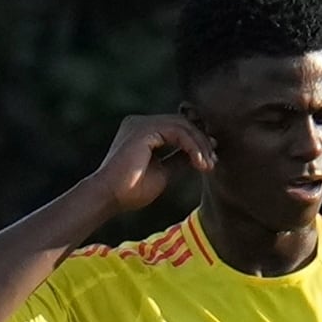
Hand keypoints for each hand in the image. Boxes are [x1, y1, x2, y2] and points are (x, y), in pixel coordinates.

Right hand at [93, 113, 213, 212]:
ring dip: (199, 146)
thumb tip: (198, 153)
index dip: (197, 140)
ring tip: (208, 165)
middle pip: (182, 123)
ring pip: (183, 126)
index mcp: (142, 131)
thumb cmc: (130, 191)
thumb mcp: (163, 172)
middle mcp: (140, 122)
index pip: (177, 128)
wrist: (109, 198)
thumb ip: (178, 159)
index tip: (211, 158)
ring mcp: (141, 123)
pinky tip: (198, 162)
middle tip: (213, 162)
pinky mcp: (143, 129)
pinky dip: (191, 146)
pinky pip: (177, 132)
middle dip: (201, 142)